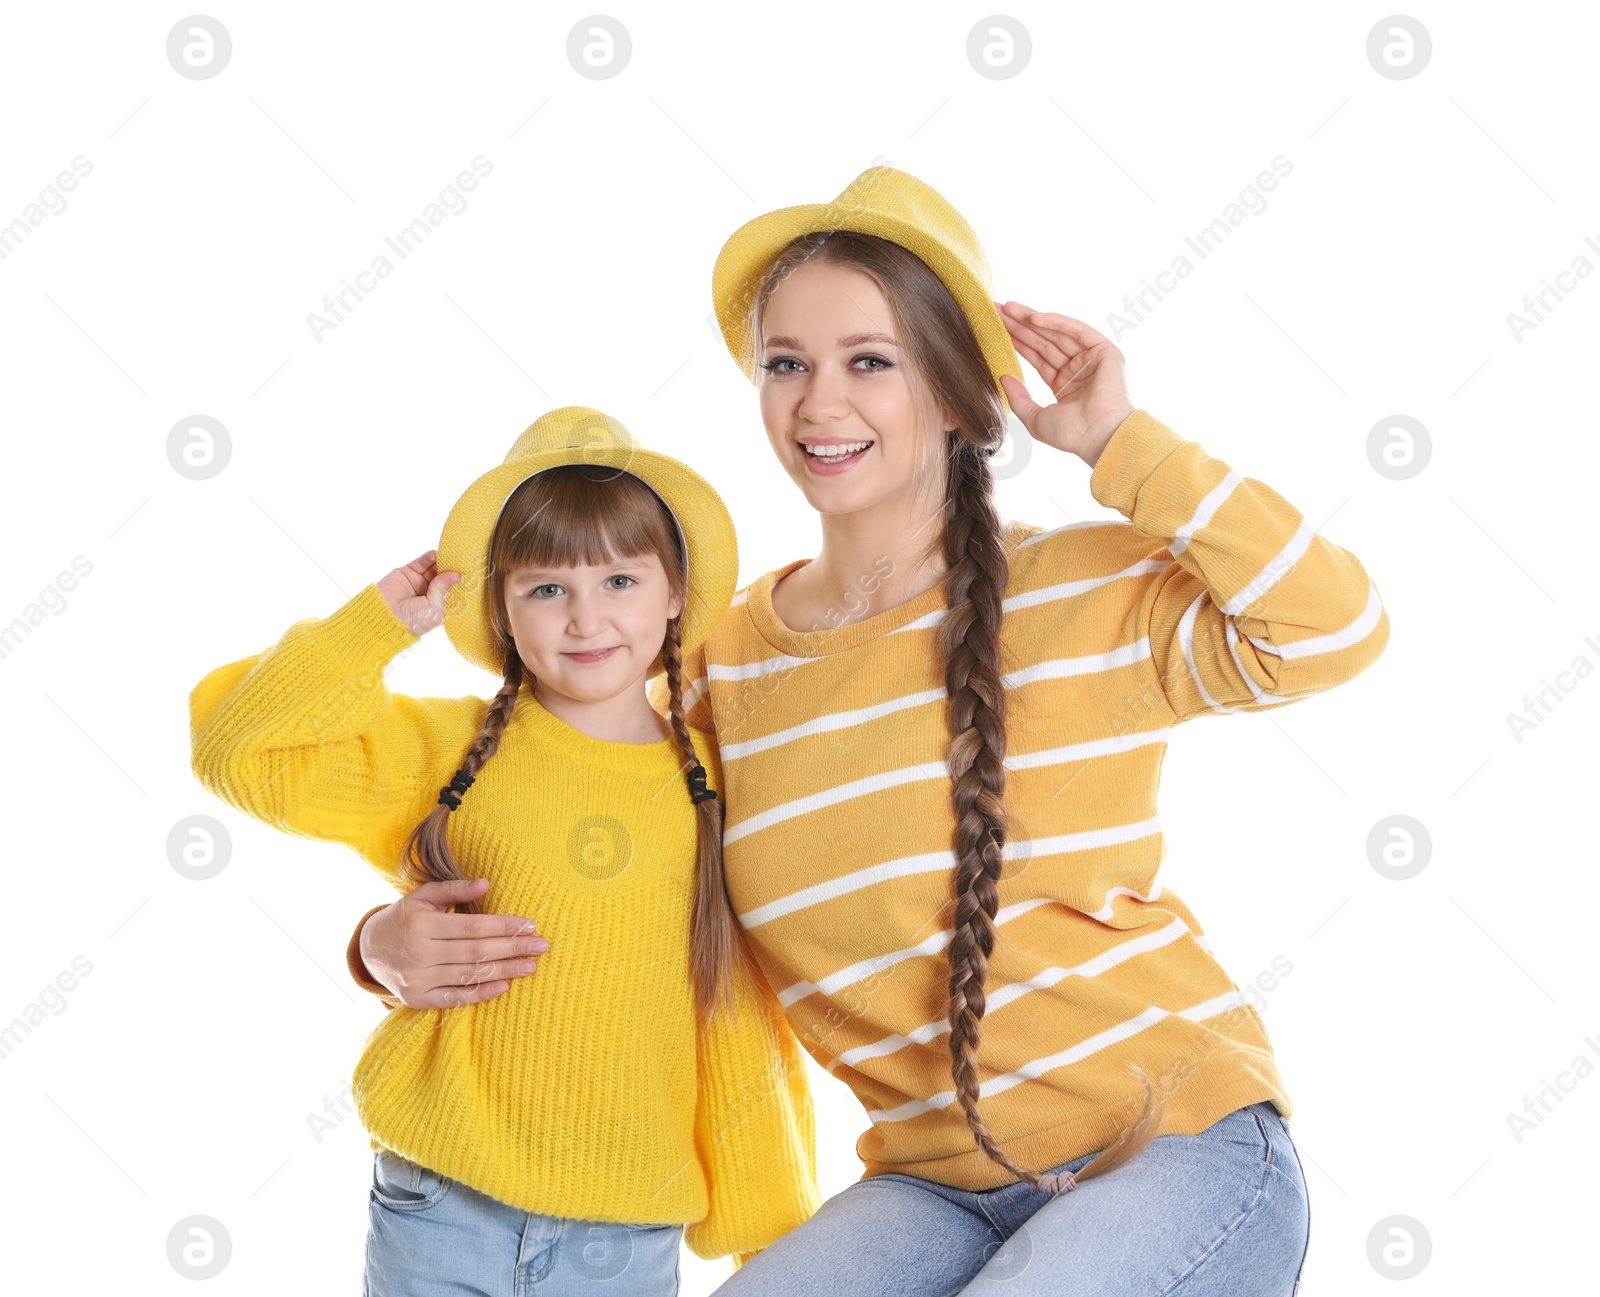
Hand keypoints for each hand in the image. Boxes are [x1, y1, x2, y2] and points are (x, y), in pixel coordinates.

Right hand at [358, 878, 547, 1008]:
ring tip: (531, 966)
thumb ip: (454, 889)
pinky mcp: (417, 999)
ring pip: (470, 975)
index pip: (472, 926)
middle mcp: (419, 952)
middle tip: (541, 946)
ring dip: (505, 971)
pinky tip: (504, 987)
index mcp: (421, 923)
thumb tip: (486, 883)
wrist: (370, 950)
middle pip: (476, 951)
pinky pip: (455, 998)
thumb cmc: (405, 918)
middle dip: (512, 948)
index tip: (531, 925)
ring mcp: (418, 978)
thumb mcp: (423, 897)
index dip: (503, 926)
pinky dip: (480, 994)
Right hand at [376, 550, 460, 636]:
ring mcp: (419, 582)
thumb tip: (456, 574)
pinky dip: (429, 557)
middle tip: (461, 559)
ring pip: (434, 568)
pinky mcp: (408, 573)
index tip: (470, 571)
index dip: (459, 582)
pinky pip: (421, 563)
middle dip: (451, 568)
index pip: (452, 590)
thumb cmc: (412, 621)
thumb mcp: (434, 608)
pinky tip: (437, 554)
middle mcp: (430, 594)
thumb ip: (443, 589)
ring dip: (442, 561)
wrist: (383, 616)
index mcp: (439, 606)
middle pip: (444, 577)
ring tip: (451, 554)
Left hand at [994, 302, 1134, 467]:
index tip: (997, 328)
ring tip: (1008, 308)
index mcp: (1065, 385)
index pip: (1038, 357)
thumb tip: (1003, 377)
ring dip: (1032, 319)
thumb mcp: (1035, 418)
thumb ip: (1018, 398)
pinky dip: (1055, 322)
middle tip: (997, 310)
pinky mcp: (1104, 350)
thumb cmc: (1071, 434)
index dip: (1018, 342)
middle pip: (1044, 341)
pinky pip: (1075, 330)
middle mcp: (1078, 369)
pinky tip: (1032, 317)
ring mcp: (1092, 358)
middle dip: (1020, 326)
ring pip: (1057, 333)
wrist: (1099, 436)